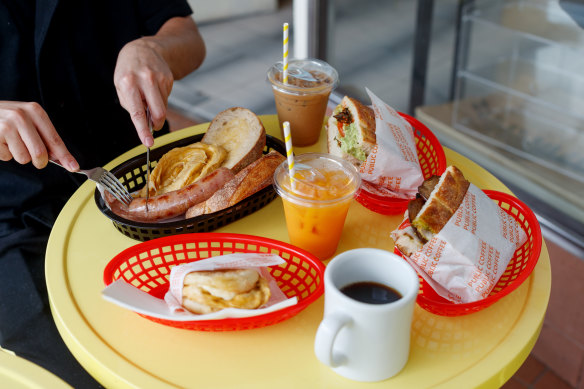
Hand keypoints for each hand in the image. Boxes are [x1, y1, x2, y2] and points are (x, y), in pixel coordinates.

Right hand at [0, 101, 78, 170]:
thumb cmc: (6, 119)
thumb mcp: (28, 121)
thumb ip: (44, 138)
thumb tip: (62, 158)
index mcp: (35, 111)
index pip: (54, 139)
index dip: (65, 156)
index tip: (74, 167)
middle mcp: (22, 116)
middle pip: (40, 153)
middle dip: (39, 161)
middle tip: (33, 156)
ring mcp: (7, 125)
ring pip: (24, 158)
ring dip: (19, 155)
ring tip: (10, 141)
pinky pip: (8, 157)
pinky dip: (5, 154)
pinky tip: (1, 141)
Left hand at [114, 16, 205, 147]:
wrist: (143, 49)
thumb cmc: (128, 72)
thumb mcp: (121, 86)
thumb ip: (131, 105)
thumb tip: (146, 123)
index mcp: (128, 84)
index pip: (137, 113)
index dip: (143, 130)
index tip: (148, 143)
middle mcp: (145, 80)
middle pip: (158, 112)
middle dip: (157, 123)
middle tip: (154, 125)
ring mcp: (159, 79)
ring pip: (163, 107)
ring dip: (157, 108)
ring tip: (148, 96)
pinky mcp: (168, 79)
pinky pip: (166, 98)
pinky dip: (160, 99)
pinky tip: (154, 88)